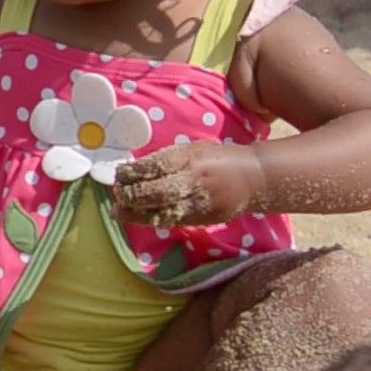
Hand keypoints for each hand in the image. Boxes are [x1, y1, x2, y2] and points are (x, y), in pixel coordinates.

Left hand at [113, 142, 266, 227]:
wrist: (254, 177)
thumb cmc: (217, 159)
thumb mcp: (193, 149)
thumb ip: (167, 158)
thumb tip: (134, 170)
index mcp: (191, 158)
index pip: (157, 166)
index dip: (135, 172)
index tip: (118, 174)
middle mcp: (195, 180)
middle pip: (158, 191)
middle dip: (133, 195)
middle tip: (116, 195)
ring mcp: (201, 201)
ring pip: (165, 211)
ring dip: (138, 213)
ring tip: (119, 212)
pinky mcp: (205, 218)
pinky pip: (176, 221)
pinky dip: (155, 219)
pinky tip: (139, 218)